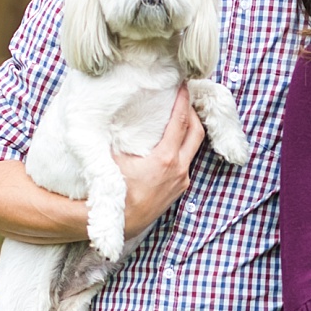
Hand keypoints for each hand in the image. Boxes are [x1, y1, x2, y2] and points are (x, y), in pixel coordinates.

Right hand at [114, 84, 203, 237]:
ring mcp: (181, 181)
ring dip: (189, 131)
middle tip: (186, 97)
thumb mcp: (113, 161)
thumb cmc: (115, 192)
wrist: (120, 225)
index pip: (181, 121)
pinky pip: (187, 162)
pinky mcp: (179, 190)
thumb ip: (118, 137)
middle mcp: (179, 170)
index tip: (184, 84)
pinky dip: (184, 148)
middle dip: (193, 112)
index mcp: (166, 159)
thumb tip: (114, 112)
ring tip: (180, 116)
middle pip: (196, 132)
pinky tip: (172, 142)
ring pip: (193, 149)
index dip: (183, 100)